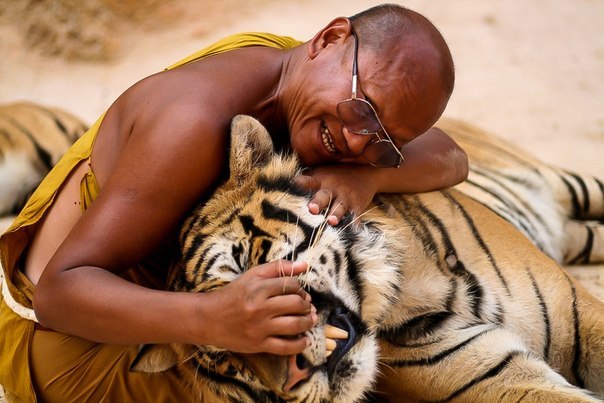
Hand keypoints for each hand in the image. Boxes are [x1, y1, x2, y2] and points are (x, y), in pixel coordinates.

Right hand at [200, 260, 316, 354]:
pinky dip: (300, 345)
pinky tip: (305, 340)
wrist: (209, 318)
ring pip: (294, 325)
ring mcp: (260, 327)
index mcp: (258, 288)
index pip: (290, 285)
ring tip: (310, 319)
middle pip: (295, 304)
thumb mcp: (253, 275)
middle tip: (308, 306)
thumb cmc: (233, 295)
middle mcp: (260, 307)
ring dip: (308, 322)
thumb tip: (304, 265)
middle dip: (306, 305)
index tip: (301, 292)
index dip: (300, 288)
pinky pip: (285, 347)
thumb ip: (278, 268)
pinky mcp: (258, 344)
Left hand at [295, 165, 376, 224]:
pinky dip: (355, 225)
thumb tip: (279, 186)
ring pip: (340, 207)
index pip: (307, 181)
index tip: (290, 187)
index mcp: (319, 180)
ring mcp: (345, 198)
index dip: (299, 184)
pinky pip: (356, 217)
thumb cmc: (334, 176)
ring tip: (332, 222)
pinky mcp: (357, 206)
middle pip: (324, 195)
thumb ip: (304, 181)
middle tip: (311, 209)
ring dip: (335, 214)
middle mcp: (332, 189)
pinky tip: (354, 232)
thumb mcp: (320, 173)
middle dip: (318, 202)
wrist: (365, 172)